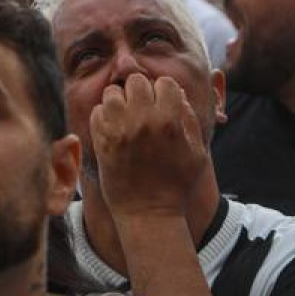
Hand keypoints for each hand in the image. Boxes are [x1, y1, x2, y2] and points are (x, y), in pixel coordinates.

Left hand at [89, 74, 209, 219]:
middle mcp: (143, 120)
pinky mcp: (101, 140)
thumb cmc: (176, 184)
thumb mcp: (197, 153)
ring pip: (112, 92)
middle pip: (137, 81)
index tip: (164, 107)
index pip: (165, 83)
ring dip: (120, 102)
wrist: (147, 213)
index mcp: (170, 120)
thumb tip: (178, 97)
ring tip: (126, 117)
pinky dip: (104, 117)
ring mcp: (119, 129)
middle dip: (141, 93)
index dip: (166, 93)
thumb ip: (190, 120)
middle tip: (143, 110)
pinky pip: (97, 111)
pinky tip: (114, 130)